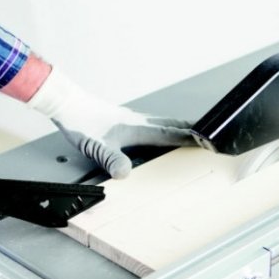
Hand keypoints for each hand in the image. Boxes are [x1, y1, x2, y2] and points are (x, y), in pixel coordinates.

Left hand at [26, 68, 195, 177]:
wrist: (67, 104)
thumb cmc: (82, 124)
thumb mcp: (97, 148)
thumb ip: (112, 160)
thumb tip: (125, 173)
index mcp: (139, 128)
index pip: (173, 133)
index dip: (193, 138)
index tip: (211, 140)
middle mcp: (140, 122)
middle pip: (174, 125)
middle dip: (193, 131)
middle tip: (210, 134)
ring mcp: (133, 120)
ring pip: (164, 124)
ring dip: (179, 129)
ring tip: (191, 133)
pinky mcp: (125, 121)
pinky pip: (153, 125)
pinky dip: (165, 129)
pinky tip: (158, 134)